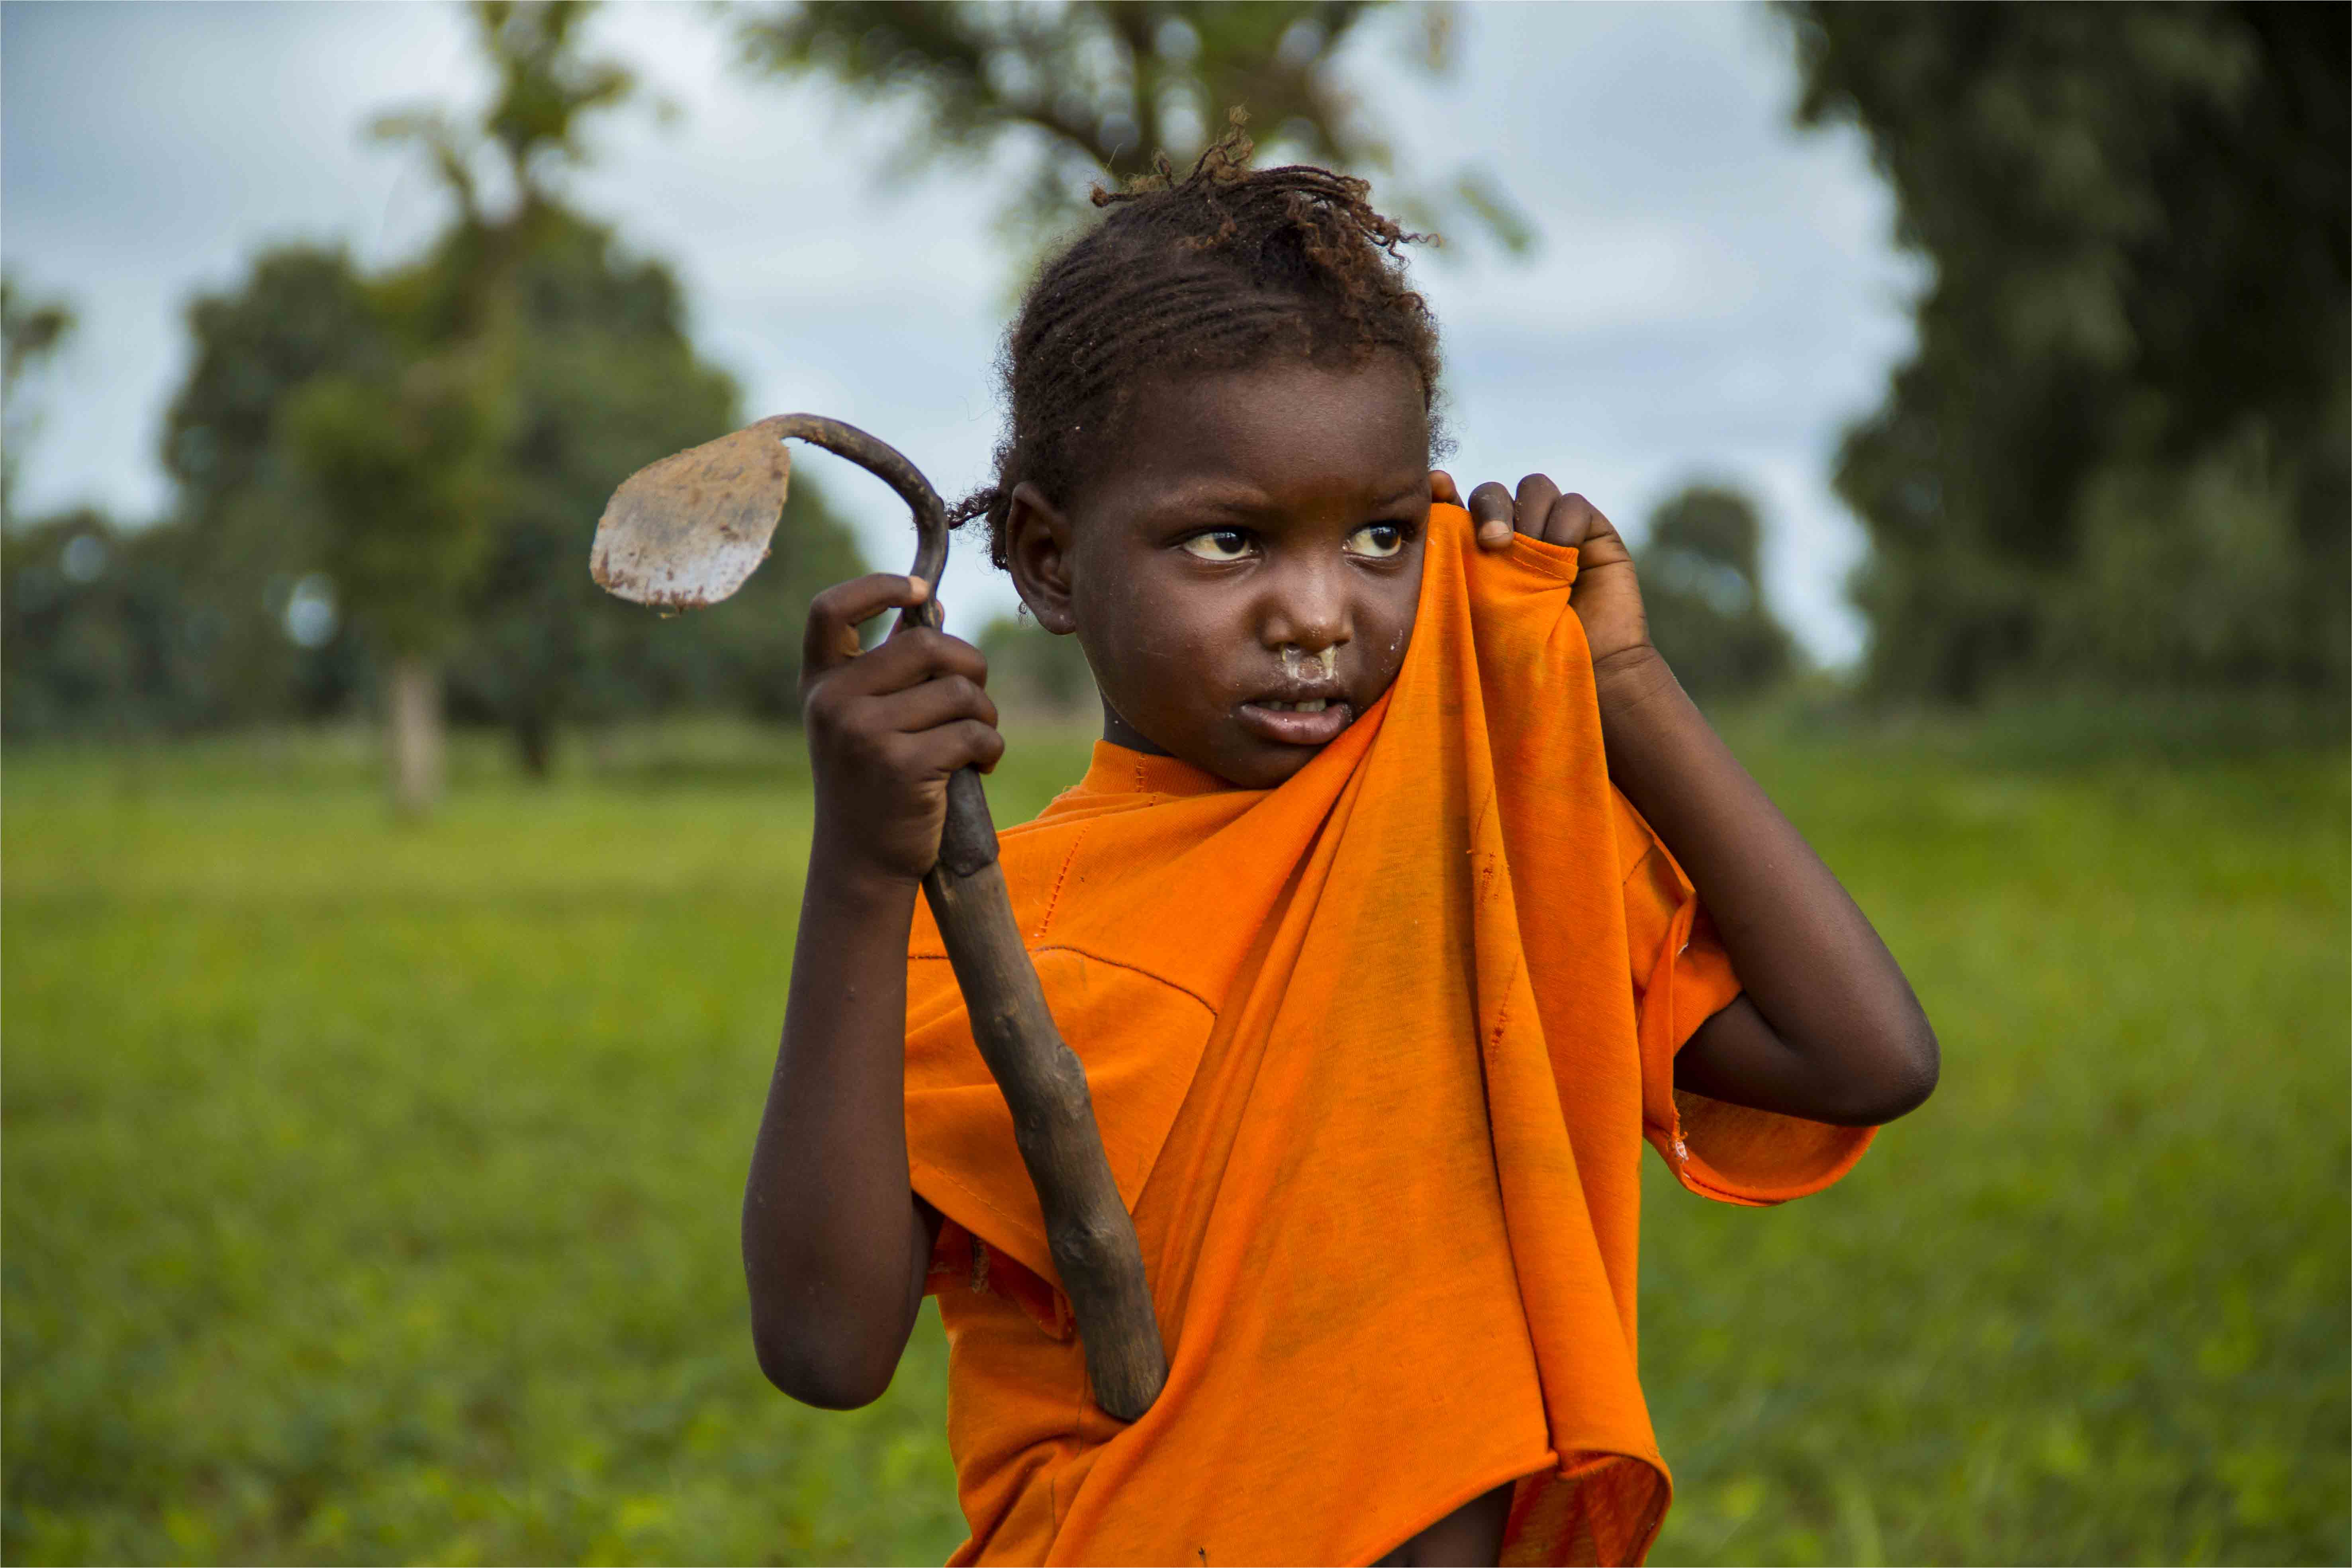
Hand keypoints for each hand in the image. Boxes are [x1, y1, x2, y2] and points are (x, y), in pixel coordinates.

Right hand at [799, 573, 1004, 886]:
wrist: (861, 861)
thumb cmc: (871, 782)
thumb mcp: (862, 718)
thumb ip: (890, 663)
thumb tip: (931, 604)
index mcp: (820, 683)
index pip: (829, 609)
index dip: (877, 586)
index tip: (918, 590)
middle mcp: (834, 702)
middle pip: (926, 644)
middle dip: (969, 665)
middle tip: (975, 698)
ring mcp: (864, 734)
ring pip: (959, 691)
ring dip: (985, 713)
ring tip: (977, 739)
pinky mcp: (901, 767)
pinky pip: (973, 732)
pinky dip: (990, 747)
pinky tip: (980, 766)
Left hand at [1433, 469, 1654, 676]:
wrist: (1585, 675)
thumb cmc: (1520, 657)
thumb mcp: (1472, 615)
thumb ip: (1448, 575)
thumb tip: (1428, 528)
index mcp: (1476, 554)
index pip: (1455, 509)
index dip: (1443, 492)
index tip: (1437, 487)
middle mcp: (1514, 536)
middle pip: (1492, 493)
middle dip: (1489, 508)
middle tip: (1492, 544)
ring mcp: (1552, 530)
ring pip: (1533, 487)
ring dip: (1528, 514)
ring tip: (1532, 554)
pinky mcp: (1591, 531)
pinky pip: (1573, 503)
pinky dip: (1564, 523)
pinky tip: (1562, 553)